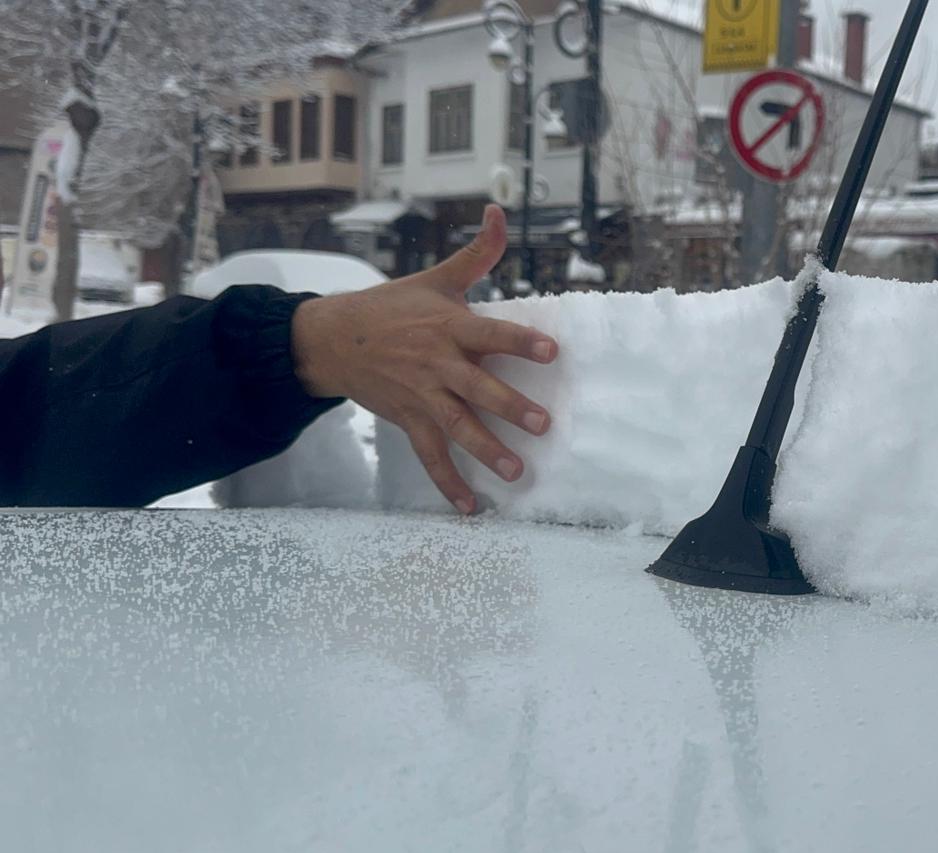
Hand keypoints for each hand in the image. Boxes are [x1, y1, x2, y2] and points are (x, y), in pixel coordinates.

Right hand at [291, 205, 556, 514]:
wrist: (333, 338)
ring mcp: (422, 396)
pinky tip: (470, 507)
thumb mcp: (437, 278)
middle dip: (510, 408)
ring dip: (486, 452)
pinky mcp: (408, 420)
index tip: (553, 352)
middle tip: (543, 424)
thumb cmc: (394, 306)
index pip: (493, 334)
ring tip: (516, 472)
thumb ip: (478, 254)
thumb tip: (499, 210)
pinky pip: (430, 457)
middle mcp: (438, 364)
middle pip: (479, 389)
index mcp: (450, 327)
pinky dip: (448, 484)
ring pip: (457, 428)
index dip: (522, 342)